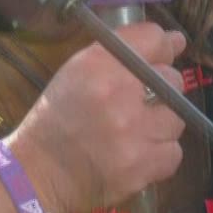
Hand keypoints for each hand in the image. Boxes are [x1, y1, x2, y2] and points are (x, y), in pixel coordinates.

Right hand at [5, 24, 188, 212]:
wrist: (35, 174)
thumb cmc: (58, 118)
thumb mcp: (78, 71)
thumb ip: (126, 51)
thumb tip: (177, 41)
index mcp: (97, 67)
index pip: (153, 38)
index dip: (162, 47)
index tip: (160, 57)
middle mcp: (119, 97)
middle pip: (172, 79)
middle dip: (160, 89)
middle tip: (137, 103)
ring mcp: (133, 135)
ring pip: (176, 118)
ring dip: (160, 124)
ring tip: (135, 131)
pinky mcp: (140, 168)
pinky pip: (173, 153)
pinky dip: (159, 153)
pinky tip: (137, 153)